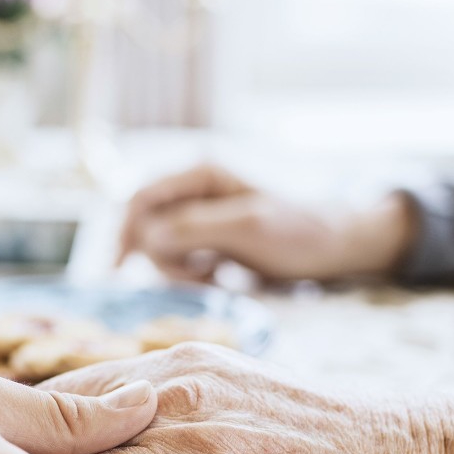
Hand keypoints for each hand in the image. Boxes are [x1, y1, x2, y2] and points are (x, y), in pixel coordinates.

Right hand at [116, 164, 417, 282]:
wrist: (334, 247)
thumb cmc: (297, 231)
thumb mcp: (245, 227)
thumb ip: (193, 228)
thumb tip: (147, 238)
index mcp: (201, 175)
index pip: (142, 198)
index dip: (125, 230)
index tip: (118, 269)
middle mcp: (195, 192)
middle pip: (147, 225)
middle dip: (162, 257)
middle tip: (197, 276)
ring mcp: (201, 217)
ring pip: (161, 246)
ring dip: (177, 269)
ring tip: (213, 277)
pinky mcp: (209, 240)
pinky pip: (179, 258)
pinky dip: (189, 274)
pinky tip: (217, 278)